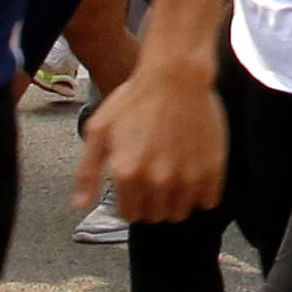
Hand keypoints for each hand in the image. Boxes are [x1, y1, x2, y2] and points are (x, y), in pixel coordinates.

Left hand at [76, 56, 226, 224]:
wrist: (176, 75)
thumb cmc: (135, 99)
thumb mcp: (98, 130)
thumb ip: (86, 172)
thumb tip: (80, 205)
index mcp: (126, 173)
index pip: (130, 215)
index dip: (131, 203)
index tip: (136, 190)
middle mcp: (156, 181)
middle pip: (155, 216)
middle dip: (152, 204)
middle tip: (154, 180)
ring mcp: (186, 177)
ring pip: (180, 213)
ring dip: (175, 201)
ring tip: (173, 178)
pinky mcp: (212, 170)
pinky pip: (207, 201)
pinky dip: (200, 194)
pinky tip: (193, 174)